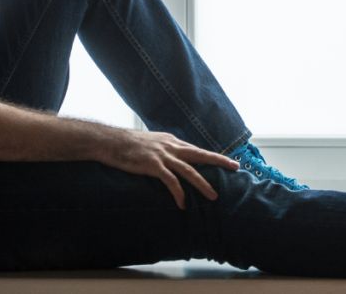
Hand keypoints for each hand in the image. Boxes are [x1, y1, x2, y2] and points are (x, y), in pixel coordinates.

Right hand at [98, 130, 239, 209]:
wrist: (109, 141)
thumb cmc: (127, 144)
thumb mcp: (151, 142)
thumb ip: (163, 149)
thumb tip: (173, 157)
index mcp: (171, 141)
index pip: (196, 149)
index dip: (212, 156)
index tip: (227, 161)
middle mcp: (170, 146)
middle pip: (200, 154)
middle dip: (219, 161)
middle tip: (235, 167)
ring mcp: (162, 155)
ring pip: (189, 170)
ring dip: (202, 184)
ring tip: (213, 196)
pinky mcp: (152, 165)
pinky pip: (170, 181)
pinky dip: (178, 193)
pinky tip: (182, 204)